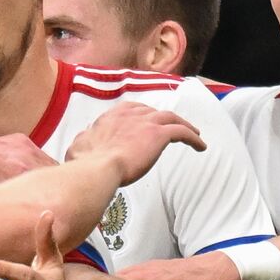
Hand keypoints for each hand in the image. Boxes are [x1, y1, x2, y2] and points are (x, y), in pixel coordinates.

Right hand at [66, 102, 204, 184]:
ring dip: (184, 125)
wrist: (98, 168)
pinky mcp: (159, 134)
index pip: (133, 110)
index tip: (148, 124)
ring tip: (194, 134)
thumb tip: (81, 140)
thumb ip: (83, 140)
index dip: (143, 116)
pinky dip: (193, 137)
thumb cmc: (85, 163)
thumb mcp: (78, 146)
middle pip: (154, 113)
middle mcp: (131, 114)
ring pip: (172, 118)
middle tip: (172, 129)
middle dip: (164, 120)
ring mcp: (146, 122)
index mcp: (113, 116)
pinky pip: (182, 132)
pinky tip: (201, 146)